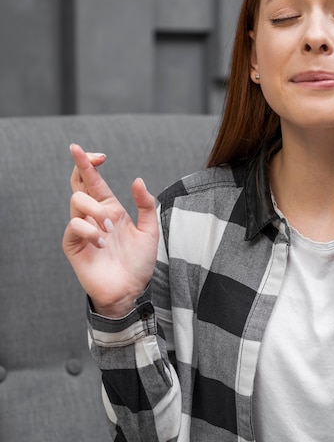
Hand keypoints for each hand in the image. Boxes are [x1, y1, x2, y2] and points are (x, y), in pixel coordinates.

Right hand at [62, 143, 158, 316]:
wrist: (131, 290)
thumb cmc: (139, 262)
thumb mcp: (150, 231)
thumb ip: (145, 205)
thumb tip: (137, 180)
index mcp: (111, 209)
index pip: (94, 182)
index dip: (88, 164)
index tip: (89, 152)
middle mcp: (94, 216)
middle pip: (78, 184)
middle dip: (83, 168)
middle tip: (93, 160)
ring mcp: (82, 229)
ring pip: (77, 200)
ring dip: (97, 210)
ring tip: (110, 229)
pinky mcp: (74, 245)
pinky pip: (74, 226)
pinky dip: (90, 231)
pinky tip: (102, 243)